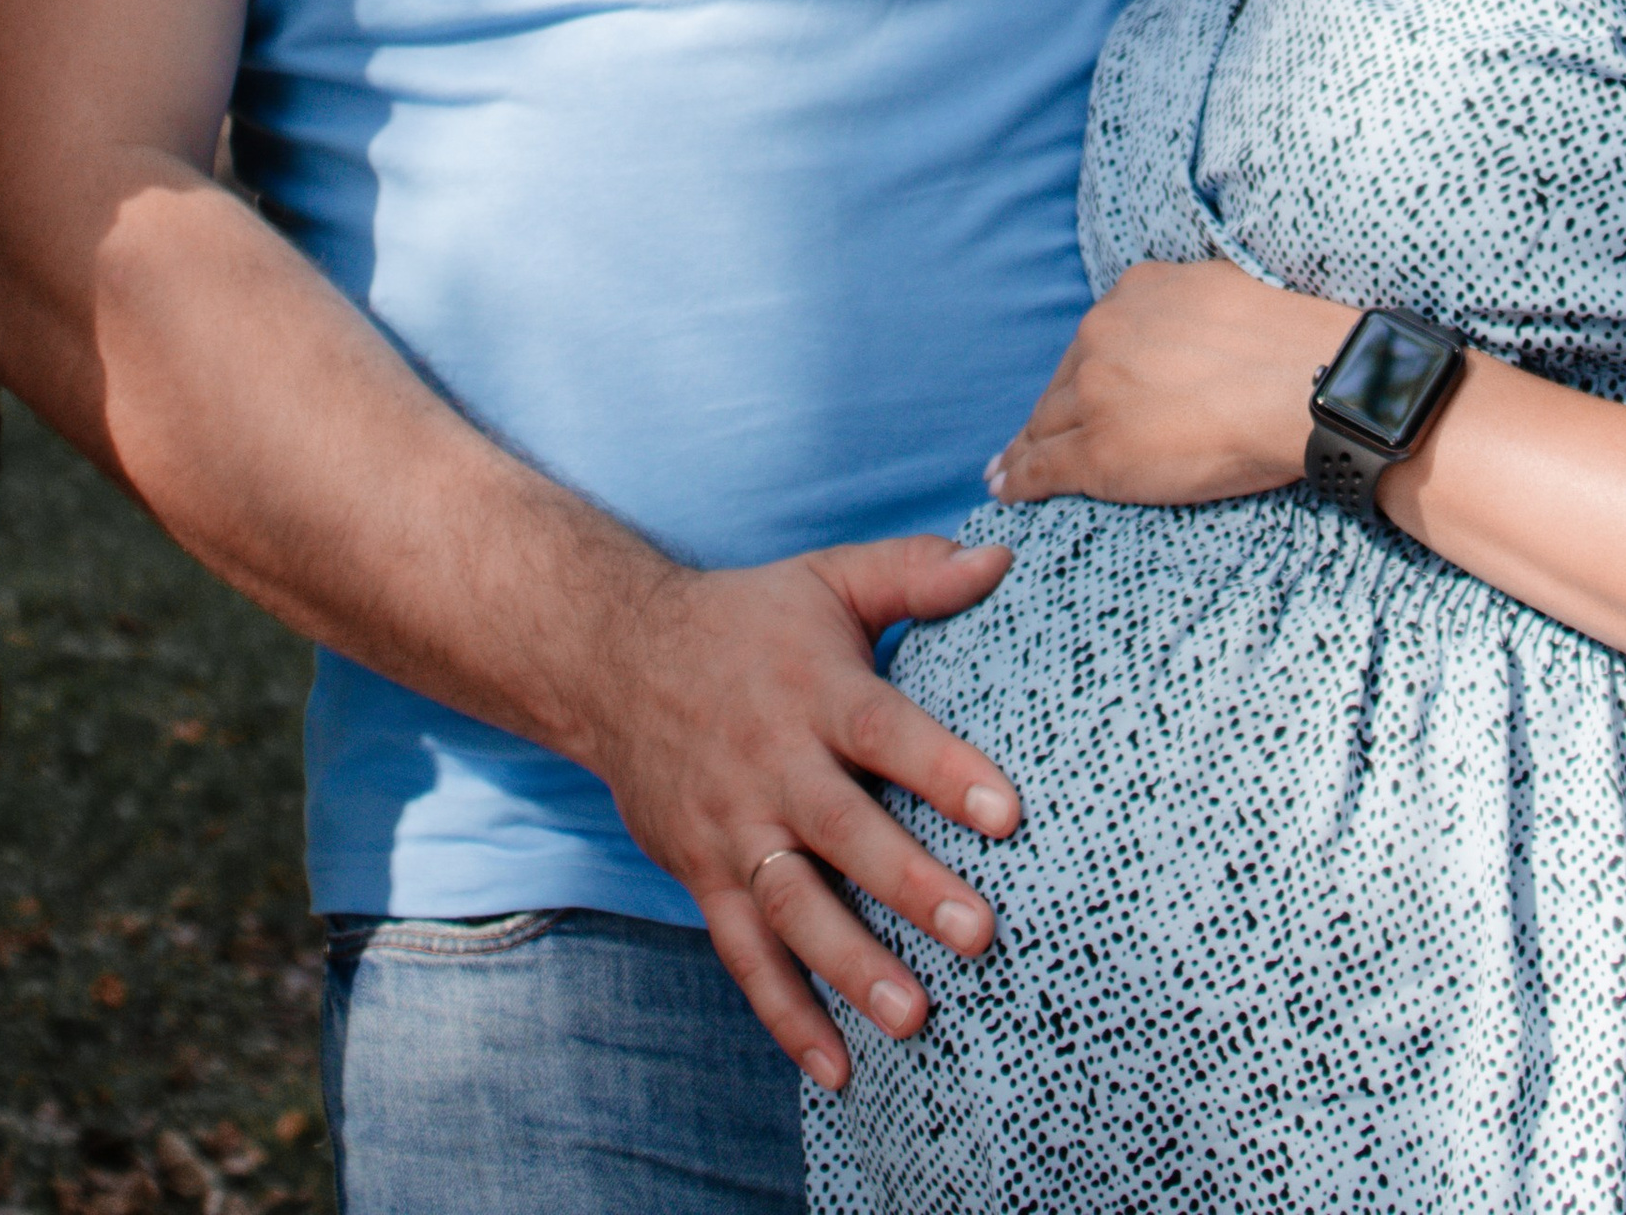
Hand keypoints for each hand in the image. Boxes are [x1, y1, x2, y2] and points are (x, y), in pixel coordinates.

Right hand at [598, 537, 1020, 1093]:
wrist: (617, 657)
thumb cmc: (750, 620)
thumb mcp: (829, 580)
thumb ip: (915, 572)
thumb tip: (1005, 558)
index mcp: (815, 692)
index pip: (886, 733)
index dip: (945, 768)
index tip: (1008, 812)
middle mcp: (773, 765)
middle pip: (844, 832)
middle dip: (910, 886)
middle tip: (978, 933)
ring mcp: (733, 829)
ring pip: (792, 907)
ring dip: (851, 967)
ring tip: (914, 1016)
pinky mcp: (703, 876)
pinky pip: (744, 954)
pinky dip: (786, 1015)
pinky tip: (837, 1068)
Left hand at [987, 260, 1349, 511]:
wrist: (1303, 385)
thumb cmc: (1285, 345)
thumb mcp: (1221, 293)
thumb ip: (1183, 310)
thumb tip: (1185, 327)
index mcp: (1135, 293)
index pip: (1095, 341)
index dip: (1083, 373)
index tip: (1073, 391)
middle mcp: (1103, 334)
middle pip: (1063, 382)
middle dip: (1050, 411)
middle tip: (1028, 439)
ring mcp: (1095, 393)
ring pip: (1044, 425)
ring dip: (1024, 448)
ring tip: (1005, 470)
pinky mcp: (1096, 450)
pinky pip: (1041, 467)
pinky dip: (1018, 480)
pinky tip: (1004, 489)